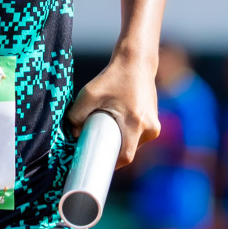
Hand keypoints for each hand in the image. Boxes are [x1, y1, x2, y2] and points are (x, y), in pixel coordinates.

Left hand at [65, 49, 159, 167]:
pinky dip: (126, 135)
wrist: (137, 62)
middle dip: (111, 152)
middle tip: (95, 146)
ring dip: (120, 143)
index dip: (110, 165)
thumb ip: (76, 115)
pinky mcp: (154, 122)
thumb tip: (73, 135)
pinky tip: (116, 129)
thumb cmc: (113, 77)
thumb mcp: (89, 93)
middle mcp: (149, 127)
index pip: (125, 157)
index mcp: (136, 122)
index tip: (96, 166)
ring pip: (134, 145)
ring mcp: (154, 125)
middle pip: (128, 151)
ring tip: (105, 134)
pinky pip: (138, 137)